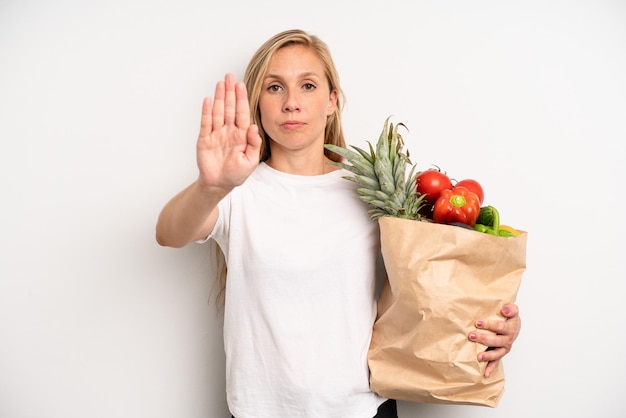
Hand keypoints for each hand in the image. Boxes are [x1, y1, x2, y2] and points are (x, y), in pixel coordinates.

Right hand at [196, 73, 261, 190]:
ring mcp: (216, 133)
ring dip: (219, 98)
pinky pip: (206, 123)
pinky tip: (208, 100)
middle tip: (230, 76)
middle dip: (230, 92)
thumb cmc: (236, 174)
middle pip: (229, 108)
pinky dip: (206, 111)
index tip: (241, 85)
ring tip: (220, 83)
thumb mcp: (251, 161)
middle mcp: (229, 130)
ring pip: (218, 111)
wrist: (219, 184)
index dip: (241, 99)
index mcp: (241, 134)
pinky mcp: (205, 139)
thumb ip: (254, 144)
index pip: (242, 113)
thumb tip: (254, 127)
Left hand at [469, 303, 520, 377]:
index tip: (478, 323)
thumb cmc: (509, 317)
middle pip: (496, 341)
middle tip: (472, 336)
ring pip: (497, 353)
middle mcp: (508, 339)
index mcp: (510, 328)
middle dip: (484, 339)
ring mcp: (504, 348)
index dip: (490, 325)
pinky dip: (491, 368)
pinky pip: (496, 362)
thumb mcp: (512, 310)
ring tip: (478, 356)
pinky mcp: (500, 354)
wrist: (514, 326)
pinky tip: (485, 374)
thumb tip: (505, 310)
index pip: (501, 327)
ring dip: (488, 355)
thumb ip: (511, 309)